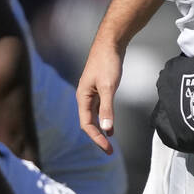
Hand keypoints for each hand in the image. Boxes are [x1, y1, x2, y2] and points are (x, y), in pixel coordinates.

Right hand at [76, 40, 123, 154]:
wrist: (111, 43)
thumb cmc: (107, 63)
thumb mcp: (109, 87)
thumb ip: (107, 109)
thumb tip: (106, 129)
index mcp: (82, 97)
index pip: (86, 125)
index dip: (96, 138)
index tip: (108, 149)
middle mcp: (84, 96)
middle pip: (88, 123)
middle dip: (97, 137)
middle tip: (109, 150)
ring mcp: (91, 92)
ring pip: (93, 116)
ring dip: (100, 129)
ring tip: (109, 142)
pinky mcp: (99, 88)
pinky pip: (99, 109)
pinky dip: (104, 119)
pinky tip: (111, 127)